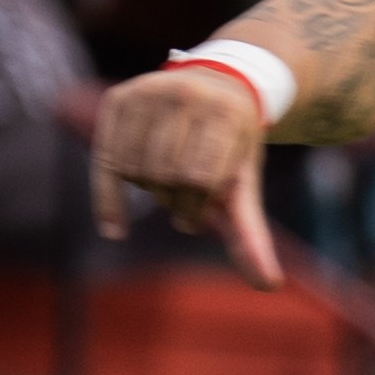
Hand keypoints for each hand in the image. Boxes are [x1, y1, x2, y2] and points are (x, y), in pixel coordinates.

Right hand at [92, 69, 279, 287]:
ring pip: (135, 169)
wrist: (217, 88)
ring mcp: (148, 91)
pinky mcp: (119, 99)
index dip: (198, 206)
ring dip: (150, 192)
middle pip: (164, 174)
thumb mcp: (244, 185)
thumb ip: (252, 234)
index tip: (205, 211)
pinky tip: (114, 228)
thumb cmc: (232, 146)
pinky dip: (110, 197)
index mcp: (224, 112)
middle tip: (185, 200)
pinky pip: (106, 160)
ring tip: (167, 185)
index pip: (198, 178)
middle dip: (174, 200)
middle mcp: (185, 93)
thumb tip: (268, 285)